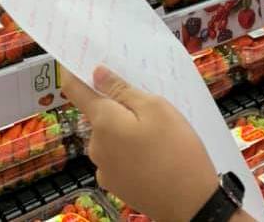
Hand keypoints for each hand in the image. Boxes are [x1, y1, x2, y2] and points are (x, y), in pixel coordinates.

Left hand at [62, 66, 218, 221]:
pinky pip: (116, 155)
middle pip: (99, 113)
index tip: (76, 59)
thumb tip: (96, 74)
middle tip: (147, 102)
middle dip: (116, 104)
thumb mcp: (156, 108)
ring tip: (157, 131)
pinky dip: (128, 148)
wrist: (190, 204)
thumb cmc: (175, 149)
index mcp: (103, 122)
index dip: (74, 73)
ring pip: (109, 135)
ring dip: (124, 127)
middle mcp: (95, 145)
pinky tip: (152, 152)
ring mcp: (104, 168)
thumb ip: (123, 90)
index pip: (75, 91)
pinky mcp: (115, 184)